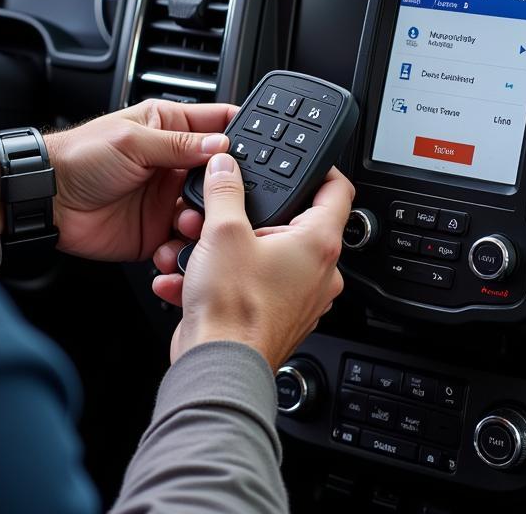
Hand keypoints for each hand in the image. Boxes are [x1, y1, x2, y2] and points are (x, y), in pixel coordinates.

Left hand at [44, 100, 235, 261]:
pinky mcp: (156, 231)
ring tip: (188, 222)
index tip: (264, 147)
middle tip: (226, 196)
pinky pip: (184, 242)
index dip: (241, 132)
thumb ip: (178, 144)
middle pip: (219, 175)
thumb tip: (221, 146)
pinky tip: (174, 244)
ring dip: (205, 220)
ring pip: (207, 211)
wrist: (47, 200)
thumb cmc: (79, 156)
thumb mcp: (131, 140)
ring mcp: (166, 199)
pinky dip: (185, 247)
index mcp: (168, 127)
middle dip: (228, 187)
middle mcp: (172, 164)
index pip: (217, 123)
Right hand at [152, 154, 353, 369]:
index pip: (338, 190)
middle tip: (217, 212)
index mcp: (318, 244)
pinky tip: (187, 276)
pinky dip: (218, 276)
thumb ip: (224, 190)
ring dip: (223, 247)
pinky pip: (246, 282)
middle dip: (244, 214)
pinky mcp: (274, 315)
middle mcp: (317, 272)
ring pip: (260, 253)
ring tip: (194, 246)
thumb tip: (225, 165)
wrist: (217, 367)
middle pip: (287, 222)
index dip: (320, 168)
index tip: (301, 160)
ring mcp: (298, 297)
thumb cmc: (233, 309)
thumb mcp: (222, 231)